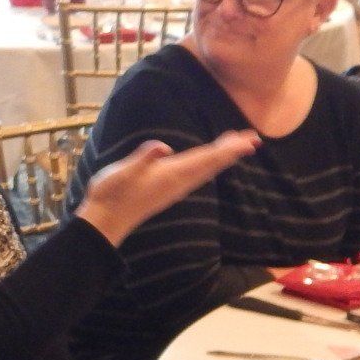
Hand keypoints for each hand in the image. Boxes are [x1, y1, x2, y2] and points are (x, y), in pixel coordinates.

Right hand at [74, 129, 260, 245]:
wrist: (105, 220)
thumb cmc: (110, 194)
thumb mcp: (122, 173)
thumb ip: (142, 159)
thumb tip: (162, 146)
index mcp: (170, 173)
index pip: (205, 158)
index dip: (227, 149)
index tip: (247, 141)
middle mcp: (177, 182)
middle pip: (211, 164)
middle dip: (232, 151)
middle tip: (253, 139)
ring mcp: (174, 187)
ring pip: (205, 170)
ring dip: (222, 158)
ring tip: (237, 147)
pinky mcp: (168, 190)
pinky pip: (197, 175)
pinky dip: (208, 165)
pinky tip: (209, 163)